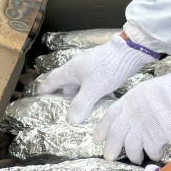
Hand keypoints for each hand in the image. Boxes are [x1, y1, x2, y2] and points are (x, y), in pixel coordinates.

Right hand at [38, 34, 156, 123]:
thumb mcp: (94, 88)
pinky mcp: (104, 71)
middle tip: (68, 114)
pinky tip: (102, 104)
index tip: (39, 96)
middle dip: (68, 99)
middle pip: (68, 85)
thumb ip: (82, 104)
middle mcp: (79, 68)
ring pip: (83, 86)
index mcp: (71, 70)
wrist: (131, 51)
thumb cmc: (108, 67)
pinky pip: (95, 85)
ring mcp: (92, 69)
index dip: (45, 88)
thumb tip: (72, 120)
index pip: (52, 79)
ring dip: (84, 98)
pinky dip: (96, 95)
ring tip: (86, 113)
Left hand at [93, 63, 170, 163]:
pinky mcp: (154, 139)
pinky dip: (155, 154)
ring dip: (134, 156)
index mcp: (127, 102)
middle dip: (111, 149)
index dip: (102, 129)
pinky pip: (152, 151)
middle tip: (109, 158)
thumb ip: (136, 105)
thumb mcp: (146, 91)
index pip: (109, 118)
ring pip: (131, 149)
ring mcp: (141, 129)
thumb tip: (131, 120)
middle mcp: (131, 116)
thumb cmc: (170, 90)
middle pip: (115, 137)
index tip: (98, 139)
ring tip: (137, 159)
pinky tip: (158, 152)